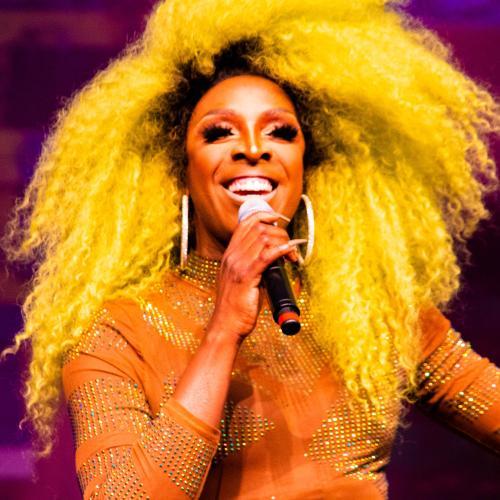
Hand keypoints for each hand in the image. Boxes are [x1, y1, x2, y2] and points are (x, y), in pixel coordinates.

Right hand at [207, 210, 304, 343]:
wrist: (226, 325)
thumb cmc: (237, 306)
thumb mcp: (241, 279)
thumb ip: (253, 265)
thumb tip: (274, 257)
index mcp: (230, 254)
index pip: (245, 223)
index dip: (264, 216)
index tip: (278, 219)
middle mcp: (232, 256)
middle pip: (259, 229)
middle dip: (280, 233)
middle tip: (292, 247)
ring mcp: (238, 266)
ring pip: (264, 239)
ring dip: (284, 242)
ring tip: (293, 256)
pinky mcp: (246, 277)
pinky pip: (265, 256)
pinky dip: (281, 250)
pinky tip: (289, 251)